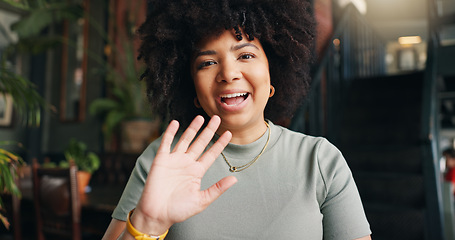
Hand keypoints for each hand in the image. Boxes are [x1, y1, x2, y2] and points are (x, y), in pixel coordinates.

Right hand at [130, 115, 236, 234]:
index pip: (211, 154)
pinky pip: (166, 143)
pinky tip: (176, 123)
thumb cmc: (179, 210)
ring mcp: (174, 161)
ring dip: (192, 129)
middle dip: (208, 131)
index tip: (229, 133)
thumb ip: (217, 188)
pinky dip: (170, 133)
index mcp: (197, 172)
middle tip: (217, 118)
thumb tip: (235, 179)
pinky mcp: (161, 160)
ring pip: (185, 140)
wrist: (156, 214)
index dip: (219, 144)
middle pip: (200, 143)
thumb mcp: (201, 200)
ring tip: (200, 117)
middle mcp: (187, 164)